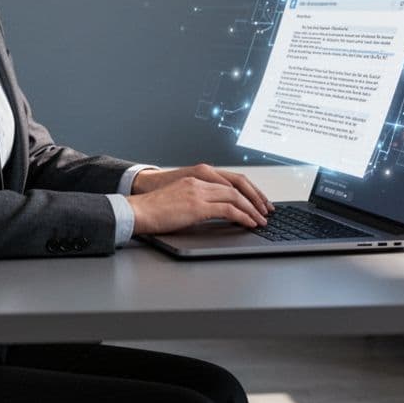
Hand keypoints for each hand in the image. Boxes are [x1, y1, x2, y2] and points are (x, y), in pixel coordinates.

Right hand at [128, 164, 272, 234]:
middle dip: (255, 199)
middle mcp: (199, 182)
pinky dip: (242, 216)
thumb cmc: (154, 210)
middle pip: (237, 185)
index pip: (230, 180)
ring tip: (261, 220)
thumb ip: (197, 201)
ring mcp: (198, 192)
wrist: (137, 211)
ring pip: (235, 196)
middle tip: (266, 211)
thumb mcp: (179, 199)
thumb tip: (214, 212)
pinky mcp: (196, 206)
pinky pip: (227, 209)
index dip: (247, 191)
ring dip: (252, 209)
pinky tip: (248, 223)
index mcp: (196, 178)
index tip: (257, 202)